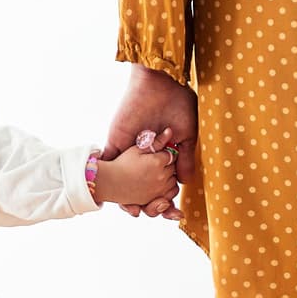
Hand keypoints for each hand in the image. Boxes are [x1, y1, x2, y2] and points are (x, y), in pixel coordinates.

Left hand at [106, 65, 196, 218]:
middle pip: (142, 186)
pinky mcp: (116, 143)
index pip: (161, 182)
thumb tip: (185, 184)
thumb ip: (185, 160)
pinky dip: (108, 180)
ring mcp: (130, 150)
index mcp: (163, 155)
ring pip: (124, 180)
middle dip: (146, 202)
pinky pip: (108, 164)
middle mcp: (145, 155)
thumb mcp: (187, 136)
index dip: (164, 198)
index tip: (170, 212)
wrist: (161, 84)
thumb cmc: (178, 105)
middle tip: (150, 213)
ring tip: (134, 211)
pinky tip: (115, 196)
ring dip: (126, 197)